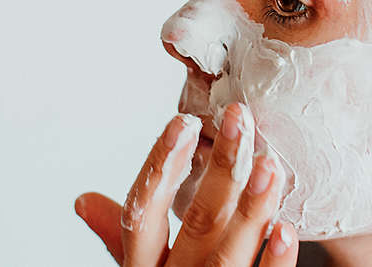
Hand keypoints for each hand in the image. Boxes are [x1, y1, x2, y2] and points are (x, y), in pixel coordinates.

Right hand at [75, 103, 297, 265]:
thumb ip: (119, 237)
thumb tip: (84, 200)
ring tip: (270, 166)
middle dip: (220, 170)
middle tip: (241, 120)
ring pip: (228, 255)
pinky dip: (273, 264)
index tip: (183, 122)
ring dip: (252, 211)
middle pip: (195, 223)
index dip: (161, 167)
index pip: (143, 212)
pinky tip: (288, 231)